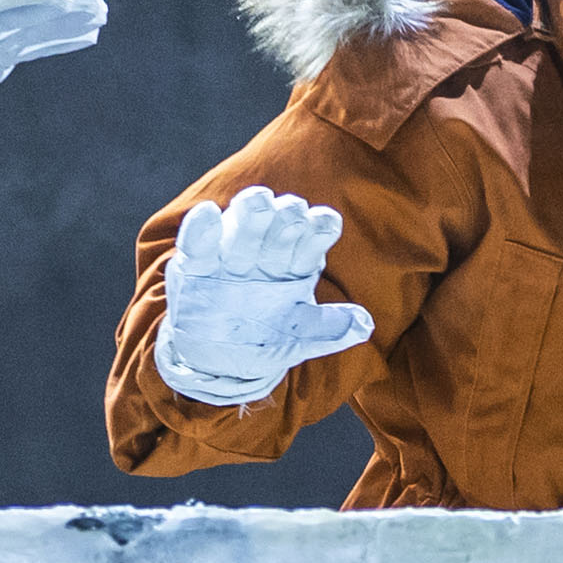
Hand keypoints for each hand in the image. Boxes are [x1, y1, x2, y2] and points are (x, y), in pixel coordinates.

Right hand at [151, 189, 376, 404]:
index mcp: (295, 264)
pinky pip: (200, 243)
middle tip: (293, 211)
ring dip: (251, 212)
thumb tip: (365, 326)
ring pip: (243, 226)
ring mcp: (231, 255)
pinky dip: (202, 228)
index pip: (312, 238)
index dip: (319, 228)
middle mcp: (266, 252)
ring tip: (257, 200)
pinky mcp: (197, 265)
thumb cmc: (262, 340)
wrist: (216, 361)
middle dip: (287, 215)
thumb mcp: (296, 340)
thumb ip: (328, 331)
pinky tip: (207, 213)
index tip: (325, 224)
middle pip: (279, 225)